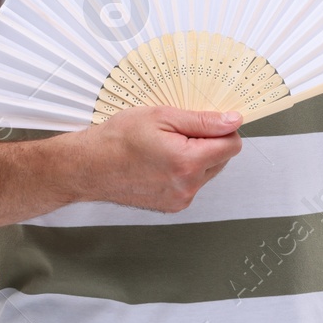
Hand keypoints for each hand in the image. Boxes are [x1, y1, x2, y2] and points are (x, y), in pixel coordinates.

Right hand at [79, 105, 243, 212]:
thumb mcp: (162, 117)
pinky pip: (192, 184)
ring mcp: (179, 199)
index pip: (232, 145)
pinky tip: (162, 161)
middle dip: (208, 143)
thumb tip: (232, 121)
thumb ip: (203, 121)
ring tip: (167, 147)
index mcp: (187, 162)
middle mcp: (186, 186)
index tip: (207, 121)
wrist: (89, 166)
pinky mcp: (172, 206)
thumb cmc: (117, 140)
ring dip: (196, 157)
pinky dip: (184, 171)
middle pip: (222, 159)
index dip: (222, 129)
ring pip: (208, 172)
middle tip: (178, 132)